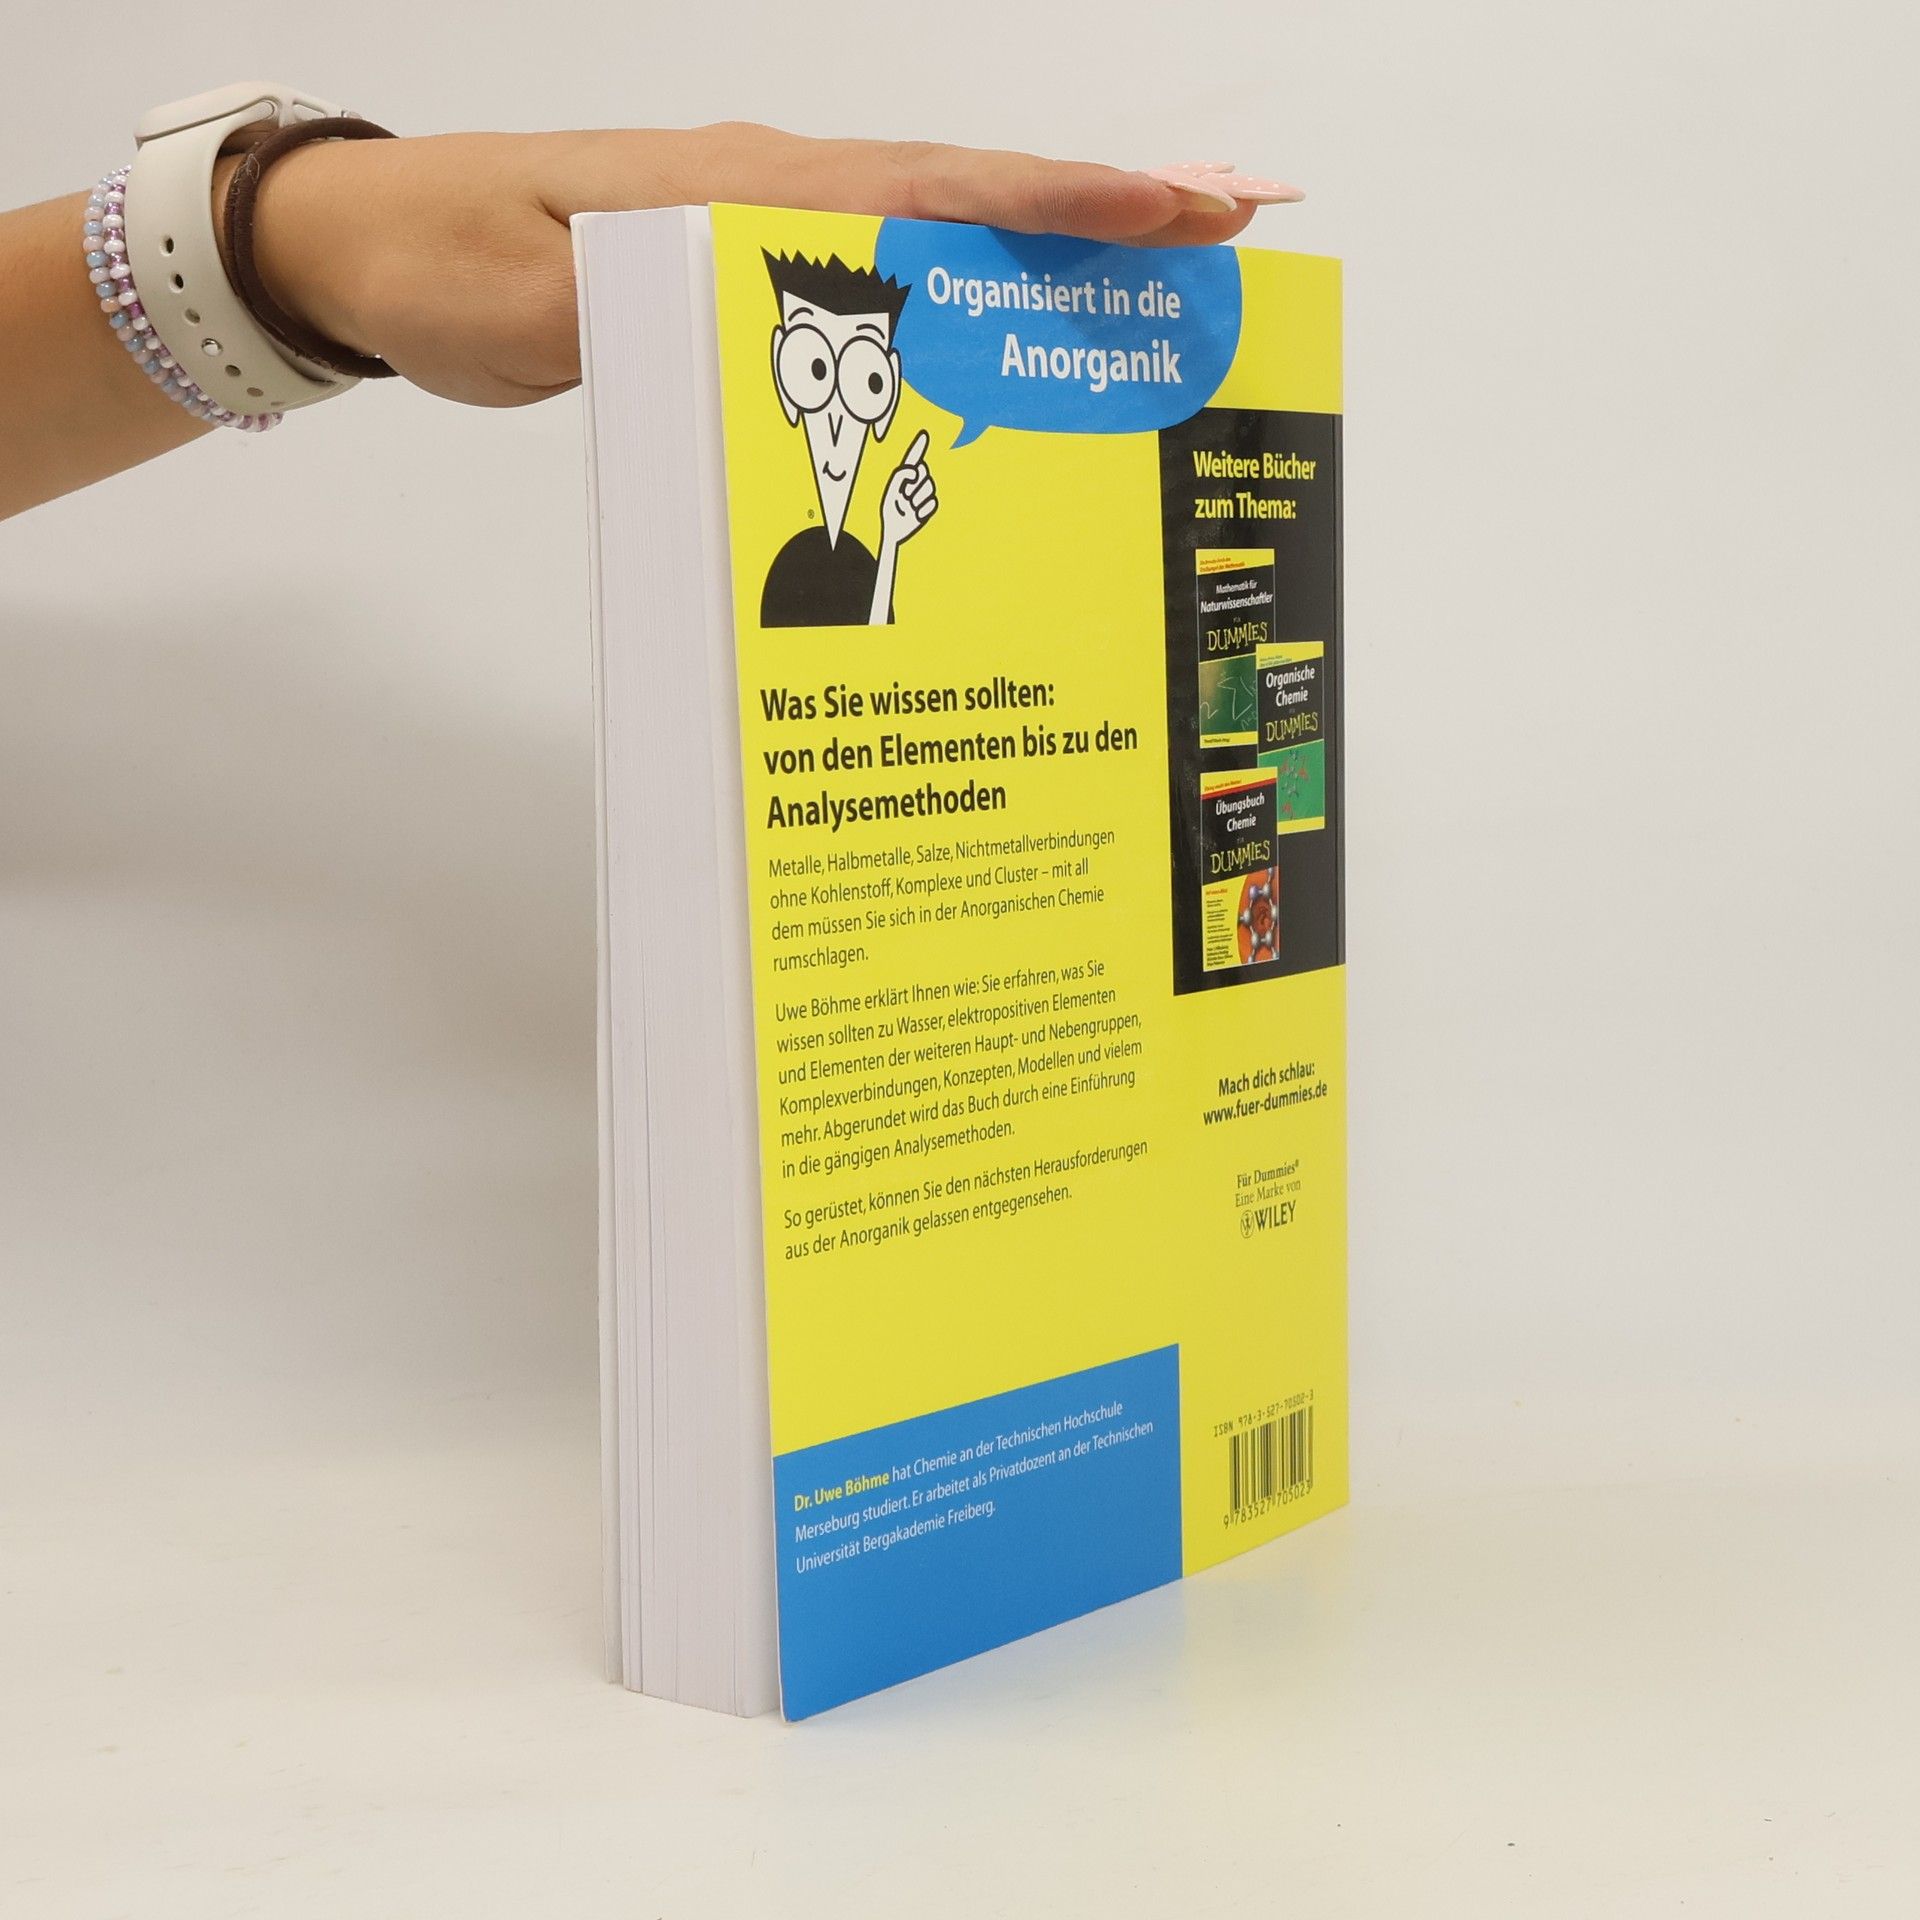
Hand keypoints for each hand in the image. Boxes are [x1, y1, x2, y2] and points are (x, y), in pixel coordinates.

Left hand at [235, 124, 1266, 406]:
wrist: (370, 248)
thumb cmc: (443, 261)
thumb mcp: (527, 301)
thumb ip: (635, 311)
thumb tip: (751, 319)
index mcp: (739, 184)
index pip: (926, 191)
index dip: (1050, 207)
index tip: (1169, 212)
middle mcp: (774, 187)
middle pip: (968, 196)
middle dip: (1106, 213)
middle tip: (1239, 224)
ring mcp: (767, 224)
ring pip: (942, 231)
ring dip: (1056, 251)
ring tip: (1174, 270)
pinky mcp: (746, 272)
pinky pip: (886, 278)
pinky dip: (972, 292)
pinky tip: (1020, 328)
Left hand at [879, 431, 935, 549]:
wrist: (895, 530)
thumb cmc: (890, 510)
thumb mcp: (892, 490)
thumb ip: (901, 475)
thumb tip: (916, 469)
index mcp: (905, 477)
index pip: (913, 459)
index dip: (918, 447)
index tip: (923, 435)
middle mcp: (915, 483)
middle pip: (924, 472)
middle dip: (914, 484)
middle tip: (904, 496)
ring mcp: (923, 494)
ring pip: (929, 488)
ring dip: (917, 499)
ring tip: (908, 507)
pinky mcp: (929, 506)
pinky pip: (932, 503)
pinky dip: (922, 510)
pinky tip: (915, 514)